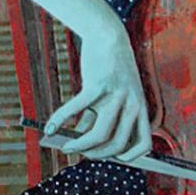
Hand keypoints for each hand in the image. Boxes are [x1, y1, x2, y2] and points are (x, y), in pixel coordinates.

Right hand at [43, 25, 151, 161]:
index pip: (145, 144)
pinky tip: (50, 127)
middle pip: (117, 144)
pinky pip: (77, 110)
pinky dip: (60, 121)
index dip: (129, 157)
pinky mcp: (98, 84)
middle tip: (80, 152)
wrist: (109, 36)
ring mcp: (117, 94)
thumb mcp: (113, 95)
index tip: (112, 158)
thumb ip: (99, 118)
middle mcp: (133, 103)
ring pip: (100, 134)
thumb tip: (78, 142)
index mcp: (141, 108)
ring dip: (80, 146)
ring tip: (66, 146)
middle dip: (96, 155)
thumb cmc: (110, 69)